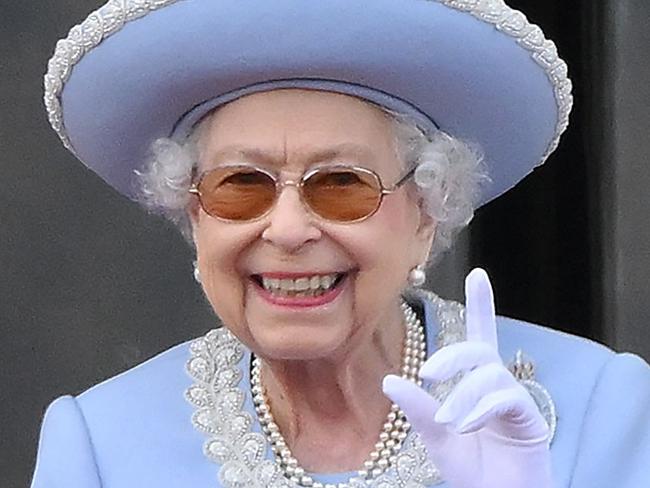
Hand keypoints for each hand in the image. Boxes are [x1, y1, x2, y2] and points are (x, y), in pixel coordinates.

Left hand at [383, 268, 551, 487]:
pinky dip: (481, 409)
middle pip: (478, 349)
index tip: (478, 273)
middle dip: (452, 356)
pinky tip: (466, 425)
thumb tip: (389, 379)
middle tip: (428, 374)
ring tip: (449, 421)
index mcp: (476, 384)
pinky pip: (506, 398)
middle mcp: (498, 385)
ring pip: (489, 375)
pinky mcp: (529, 419)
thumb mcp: (436, 435)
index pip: (478, 336)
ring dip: (463, 395)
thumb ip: (418, 408)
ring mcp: (515, 401)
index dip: (480, 305)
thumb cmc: (471, 469)